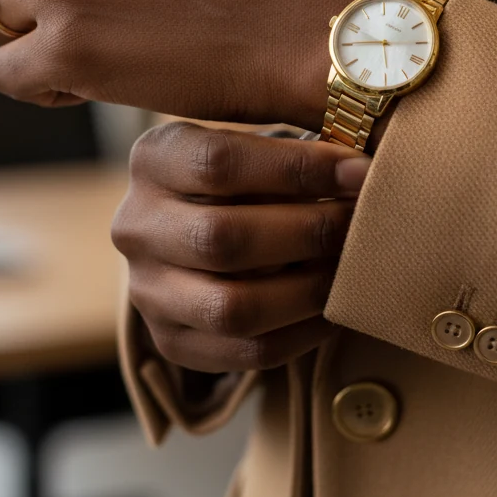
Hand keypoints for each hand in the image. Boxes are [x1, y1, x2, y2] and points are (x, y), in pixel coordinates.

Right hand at [111, 122, 371, 371]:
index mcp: (153, 159)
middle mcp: (135, 225)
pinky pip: (246, 352)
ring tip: (351, 269)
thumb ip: (299, 146)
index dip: (296, 168)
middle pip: (222, 238)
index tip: (358, 172)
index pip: (217, 162)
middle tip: (360, 223)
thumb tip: (360, 167)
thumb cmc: (249, 178)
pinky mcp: (171, 341)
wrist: (202, 233)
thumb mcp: (259, 145)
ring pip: (231, 306)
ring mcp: (146, 290)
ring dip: (307, 289)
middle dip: (308, 231)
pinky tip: (335, 309)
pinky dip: (303, 333)